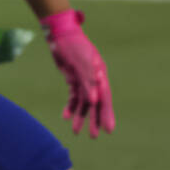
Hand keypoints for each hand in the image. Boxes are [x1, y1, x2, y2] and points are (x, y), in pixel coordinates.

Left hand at [40, 9, 114, 137]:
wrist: (60, 33)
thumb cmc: (73, 45)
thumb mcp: (81, 61)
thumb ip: (88, 80)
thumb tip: (94, 100)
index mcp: (100, 75)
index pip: (105, 98)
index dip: (106, 114)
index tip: (108, 130)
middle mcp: (94, 80)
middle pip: (95, 103)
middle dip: (94, 120)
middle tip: (92, 136)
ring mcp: (83, 80)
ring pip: (84, 103)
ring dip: (80, 116)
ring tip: (76, 132)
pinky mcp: (73, 79)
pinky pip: (73, 97)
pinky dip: (70, 106)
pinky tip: (66, 116)